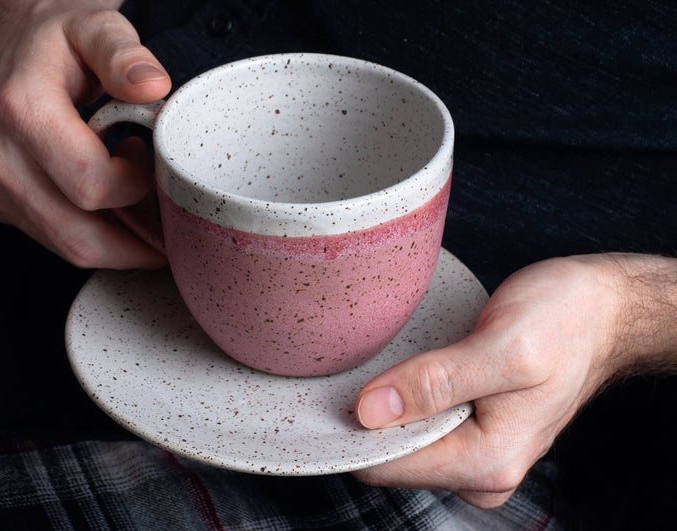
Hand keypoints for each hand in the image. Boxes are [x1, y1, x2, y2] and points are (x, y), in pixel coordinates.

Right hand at [0, 0, 170, 267]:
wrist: (10, 40)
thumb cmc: (59, 36)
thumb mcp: (96, 26)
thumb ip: (124, 55)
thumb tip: (153, 88)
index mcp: (21, 110)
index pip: (91, 185)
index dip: (136, 186)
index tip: (146, 158)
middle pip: (78, 236)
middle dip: (134, 242)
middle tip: (167, 223)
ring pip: (67, 247)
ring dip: (116, 242)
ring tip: (140, 206)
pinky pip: (53, 241)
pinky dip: (93, 236)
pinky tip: (113, 208)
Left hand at [353, 253, 676, 507]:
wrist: (601, 310)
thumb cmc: (563, 320)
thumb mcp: (505, 345)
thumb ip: (437, 382)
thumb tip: (370, 412)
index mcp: (487, 460)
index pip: (386, 466)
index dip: (350, 431)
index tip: (328, 392)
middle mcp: (480, 470)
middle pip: (389, 458)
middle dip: (363, 420)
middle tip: (350, 367)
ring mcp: (476, 453)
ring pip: (401, 441)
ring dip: (381, 408)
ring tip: (376, 363)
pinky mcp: (472, 431)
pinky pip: (418, 426)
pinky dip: (400, 400)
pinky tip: (397, 371)